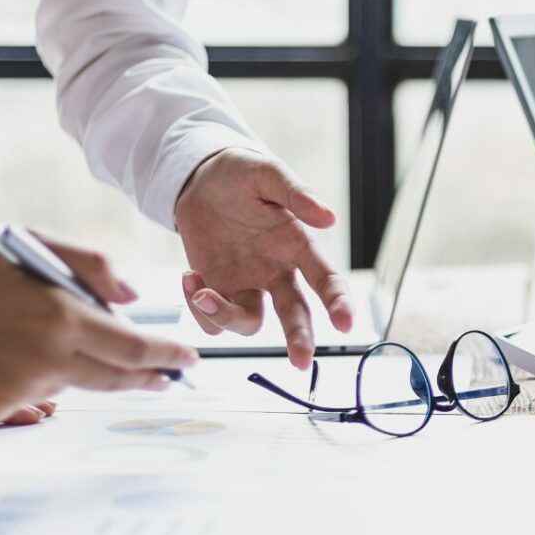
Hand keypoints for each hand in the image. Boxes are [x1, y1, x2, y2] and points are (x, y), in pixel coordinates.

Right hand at [0, 230, 198, 426]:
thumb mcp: (23, 243)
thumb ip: (87, 266)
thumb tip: (133, 297)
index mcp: (60, 316)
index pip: (135, 349)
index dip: (167, 358)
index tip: (187, 361)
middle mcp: (45, 361)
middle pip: (114, 380)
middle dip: (143, 378)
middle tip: (161, 377)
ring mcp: (14, 393)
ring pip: (65, 388)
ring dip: (71, 370)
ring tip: (39, 340)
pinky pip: (21, 402)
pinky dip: (22, 382)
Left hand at [173, 148, 354, 367]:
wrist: (197, 180)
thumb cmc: (239, 175)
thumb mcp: (267, 173)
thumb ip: (296, 194)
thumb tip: (329, 217)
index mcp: (296, 246)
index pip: (326, 280)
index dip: (338, 302)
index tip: (345, 323)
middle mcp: (276, 273)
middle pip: (295, 314)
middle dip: (299, 338)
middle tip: (299, 361)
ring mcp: (246, 285)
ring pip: (249, 324)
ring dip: (225, 316)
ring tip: (200, 289)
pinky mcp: (217, 291)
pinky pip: (213, 320)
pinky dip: (199, 309)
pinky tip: (189, 277)